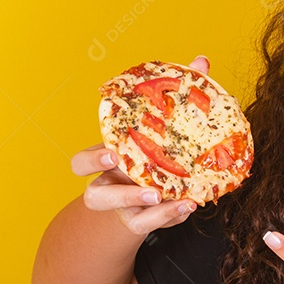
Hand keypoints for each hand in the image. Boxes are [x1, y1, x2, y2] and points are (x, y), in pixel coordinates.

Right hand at [70, 55, 208, 237]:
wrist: (147, 202)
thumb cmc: (154, 154)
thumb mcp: (164, 128)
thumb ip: (180, 94)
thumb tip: (201, 60)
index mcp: (106, 157)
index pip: (82, 161)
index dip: (92, 157)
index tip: (111, 152)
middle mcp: (107, 183)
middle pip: (89, 187)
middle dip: (106, 178)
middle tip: (126, 169)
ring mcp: (121, 205)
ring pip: (115, 207)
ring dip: (137, 200)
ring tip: (163, 195)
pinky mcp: (138, 221)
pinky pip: (147, 222)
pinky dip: (167, 215)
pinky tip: (188, 205)